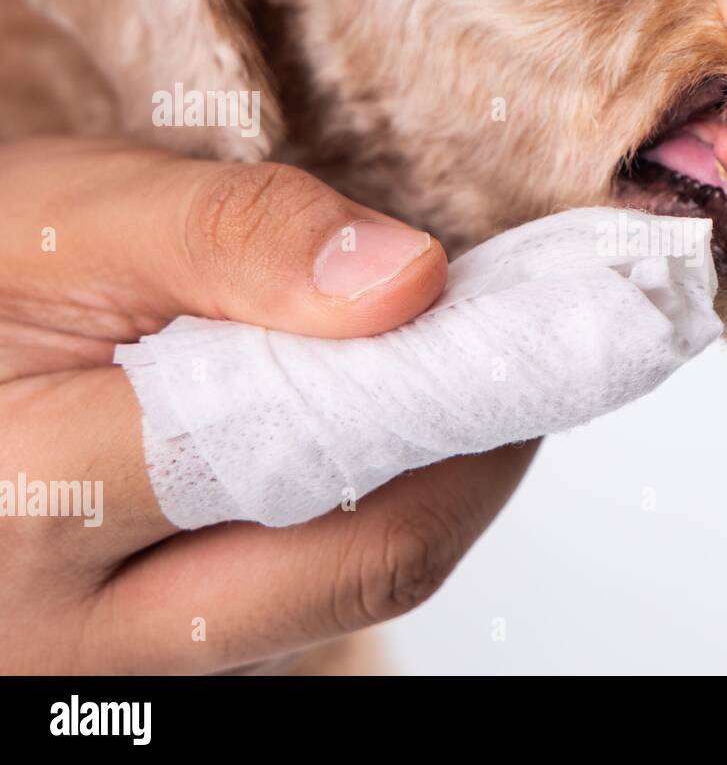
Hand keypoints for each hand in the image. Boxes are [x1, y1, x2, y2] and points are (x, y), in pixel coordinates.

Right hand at [0, 136, 536, 672]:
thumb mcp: (73, 220)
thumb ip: (233, 239)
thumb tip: (408, 282)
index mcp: (27, 503)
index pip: (301, 460)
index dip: (441, 385)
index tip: (522, 314)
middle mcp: (77, 631)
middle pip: (361, 564)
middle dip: (468, 448)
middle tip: (512, 344)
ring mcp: (135, 663)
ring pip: (353, 589)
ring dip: (434, 481)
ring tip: (452, 372)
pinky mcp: (178, 652)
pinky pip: (321, 597)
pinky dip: (380, 507)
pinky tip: (384, 427)